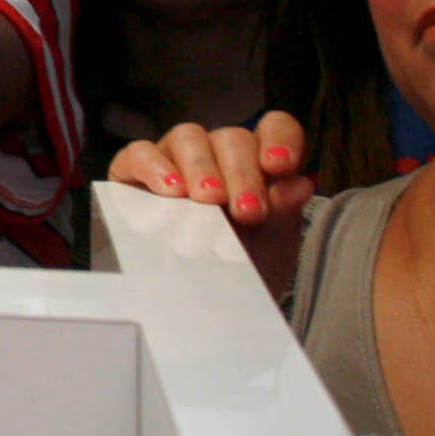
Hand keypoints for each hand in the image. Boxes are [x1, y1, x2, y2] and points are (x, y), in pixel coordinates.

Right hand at [109, 113, 313, 290]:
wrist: (206, 308)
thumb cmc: (241, 270)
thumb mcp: (272, 243)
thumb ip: (284, 210)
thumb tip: (300, 182)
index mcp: (258, 163)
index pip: (275, 127)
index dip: (280, 139)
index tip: (279, 167)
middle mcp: (217, 154)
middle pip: (232, 137)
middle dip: (242, 174)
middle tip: (246, 212)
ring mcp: (175, 159)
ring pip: (188, 137)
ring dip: (202, 168)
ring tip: (208, 202)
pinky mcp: (134, 172)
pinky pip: (140, 152)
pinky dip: (154, 166)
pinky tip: (169, 192)